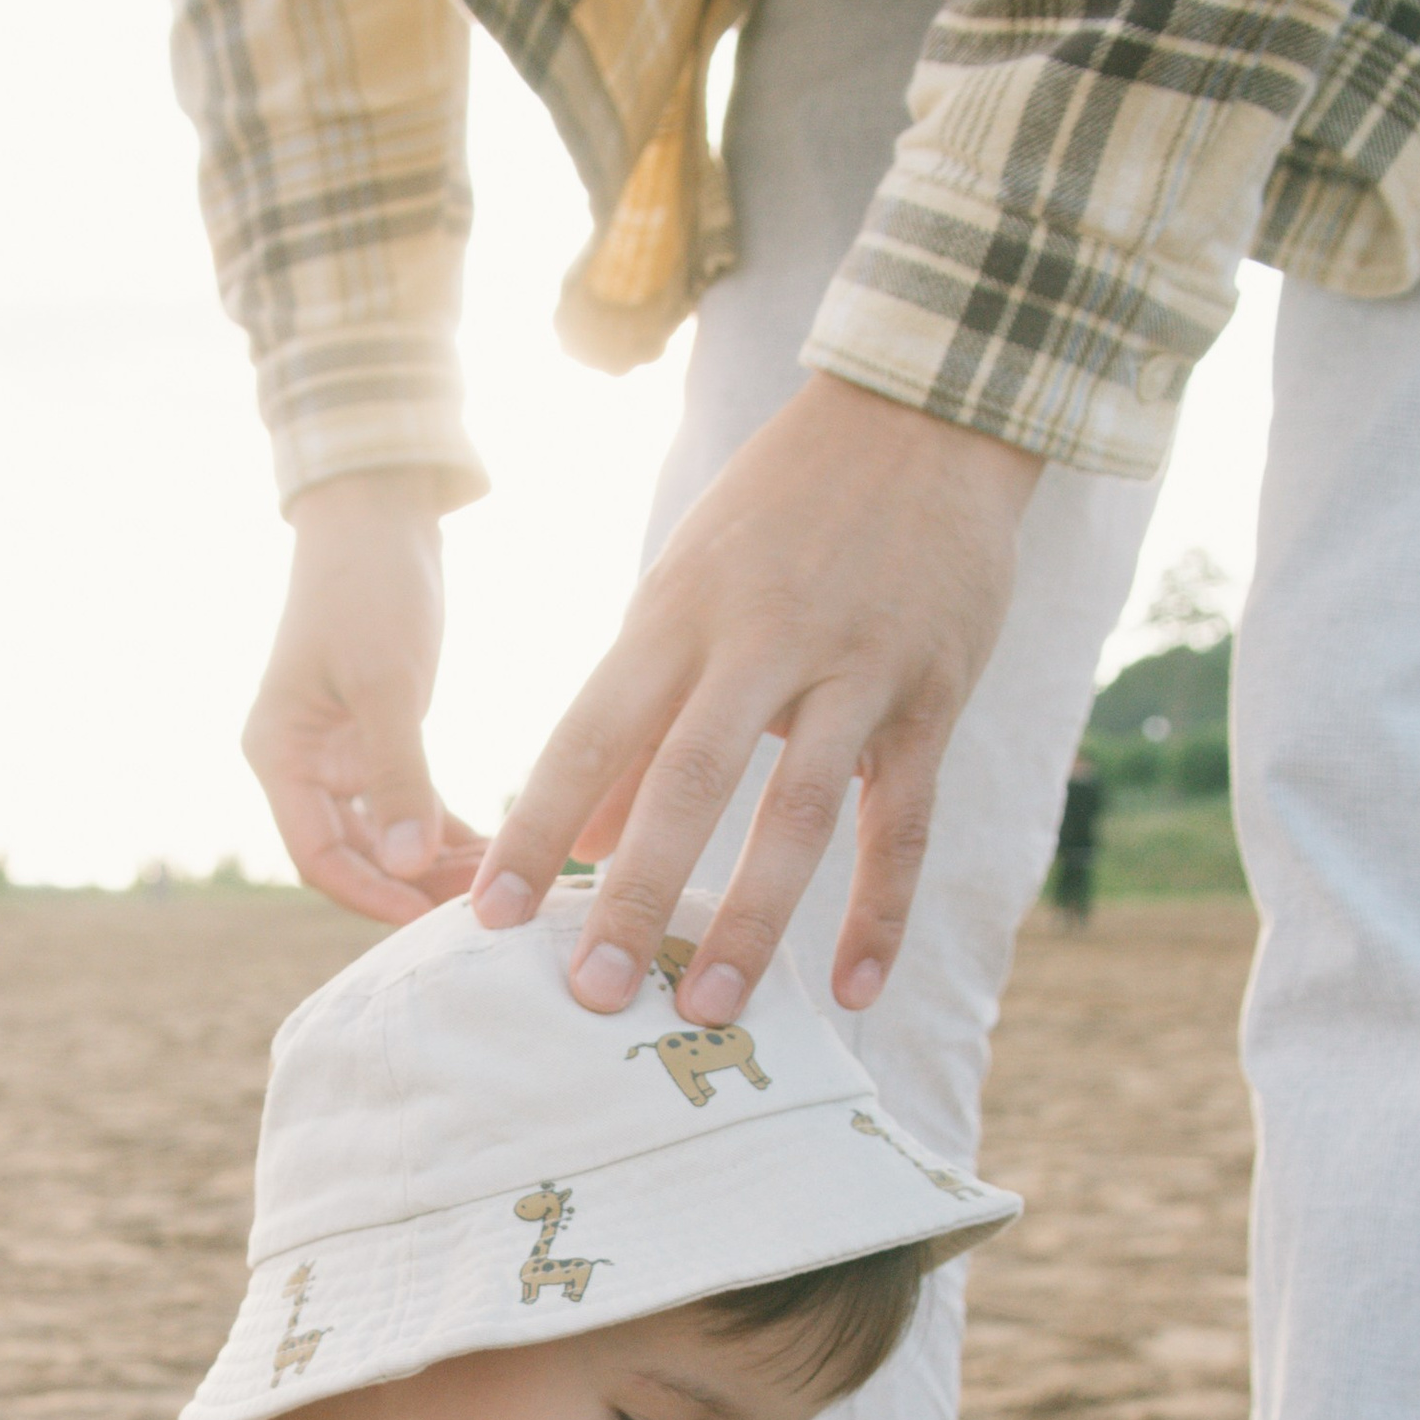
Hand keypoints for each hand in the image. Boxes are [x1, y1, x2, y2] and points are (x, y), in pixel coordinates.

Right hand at [244, 468, 483, 921]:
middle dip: (415, 886)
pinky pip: (412, 806)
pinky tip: (501, 848)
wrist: (379, 513)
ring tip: (502, 880)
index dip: (373, 896)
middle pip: (355, 857)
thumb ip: (398, 777)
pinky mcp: (379, 740)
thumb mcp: (385, 684)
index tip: (434, 922)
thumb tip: (409, 867)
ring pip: (389, 838)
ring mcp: (340, 755)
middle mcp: (303, 766)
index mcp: (280, 756)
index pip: (318, 857)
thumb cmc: (369, 587)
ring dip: (438, 863)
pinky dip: (450, 830)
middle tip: (487, 907)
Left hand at [475, 375, 1040, 1021]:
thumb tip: (594, 837)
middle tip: (593, 993)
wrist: (923, 415)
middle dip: (635, 893)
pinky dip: (879, 912)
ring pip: (801, 811)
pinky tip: (851, 990)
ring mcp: (855, 670)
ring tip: (711, 1004)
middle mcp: (760, 643)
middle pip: (689, 783)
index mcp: (676, 616)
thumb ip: (643, 711)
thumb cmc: (779, 516)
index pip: (588, 736)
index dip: (536, 830)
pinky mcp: (934, 696)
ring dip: (752, 916)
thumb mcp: (687, 587)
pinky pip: (906, 822)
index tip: (486, 917)